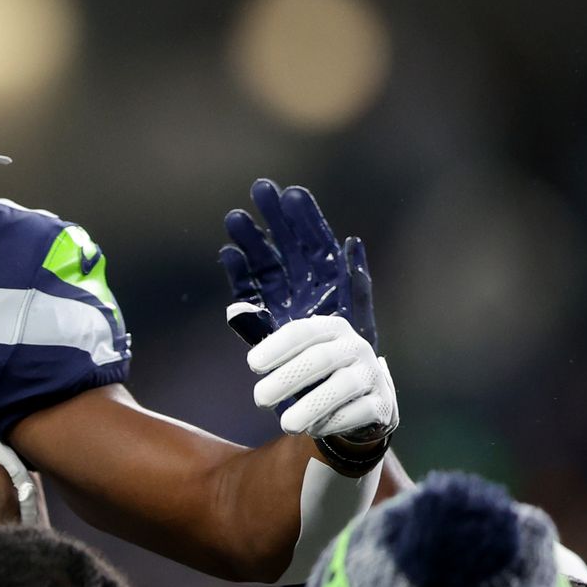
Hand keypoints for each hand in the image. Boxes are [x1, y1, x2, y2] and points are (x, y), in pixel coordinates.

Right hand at [220, 178, 377, 348]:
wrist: (333, 397)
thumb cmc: (352, 357)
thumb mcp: (358, 315)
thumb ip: (354, 280)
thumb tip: (350, 242)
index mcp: (329, 281)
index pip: (315, 240)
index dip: (304, 217)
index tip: (292, 193)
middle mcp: (304, 286)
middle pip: (285, 244)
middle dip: (273, 217)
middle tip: (260, 188)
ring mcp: (282, 301)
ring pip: (264, 263)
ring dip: (251, 240)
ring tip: (236, 218)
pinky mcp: (264, 319)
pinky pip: (248, 292)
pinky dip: (239, 273)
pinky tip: (228, 254)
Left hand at [249, 316, 397, 441]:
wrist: (363, 401)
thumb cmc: (320, 374)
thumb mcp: (299, 353)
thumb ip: (268, 338)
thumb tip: (233, 312)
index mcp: (333, 329)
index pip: (303, 331)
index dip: (277, 346)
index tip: (252, 364)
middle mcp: (356, 347)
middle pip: (321, 359)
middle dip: (287, 379)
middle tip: (259, 399)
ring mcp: (372, 375)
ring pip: (343, 386)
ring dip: (311, 406)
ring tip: (286, 425)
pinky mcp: (382, 404)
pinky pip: (360, 412)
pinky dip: (335, 421)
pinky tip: (314, 429)